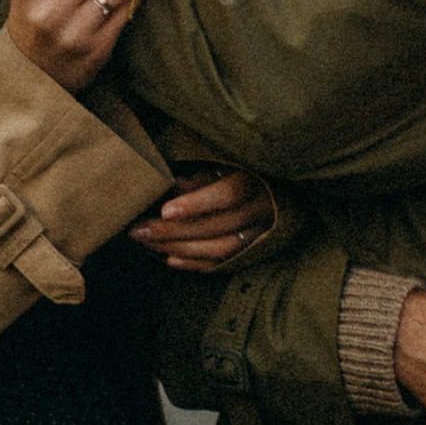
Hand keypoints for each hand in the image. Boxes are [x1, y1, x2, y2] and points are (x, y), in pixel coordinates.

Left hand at [129, 163, 282, 273]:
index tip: (165, 210)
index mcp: (256, 181)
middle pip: (217, 226)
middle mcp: (262, 210)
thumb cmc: (248, 168)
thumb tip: (176, 185)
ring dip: (180, 248)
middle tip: (139, 230)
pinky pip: (224, 262)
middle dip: (174, 231)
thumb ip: (205, 174)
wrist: (287, 189)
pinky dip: (196, 263)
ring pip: (220, 249)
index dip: (197, 204)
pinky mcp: (255, 250)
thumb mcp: (230, 161)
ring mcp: (260, 234)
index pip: (228, 194)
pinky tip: (169, 259)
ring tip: (147, 244)